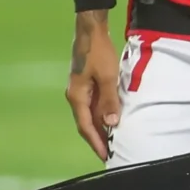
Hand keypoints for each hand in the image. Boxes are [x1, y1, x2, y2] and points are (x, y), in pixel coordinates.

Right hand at [67, 14, 119, 161]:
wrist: (91, 33)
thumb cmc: (99, 53)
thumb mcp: (107, 77)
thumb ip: (109, 100)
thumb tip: (111, 123)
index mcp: (77, 97)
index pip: (86, 126)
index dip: (96, 142)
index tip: (105, 156)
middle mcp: (76, 97)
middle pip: (86, 124)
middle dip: (98, 140)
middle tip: (110, 154)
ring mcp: (81, 91)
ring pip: (90, 116)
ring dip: (100, 129)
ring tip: (113, 142)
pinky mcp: (88, 86)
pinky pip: (94, 106)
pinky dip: (102, 117)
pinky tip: (112, 121)